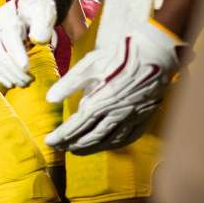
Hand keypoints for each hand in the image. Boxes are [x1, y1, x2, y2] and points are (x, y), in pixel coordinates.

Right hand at [0, 0, 59, 88]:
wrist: (26, 5)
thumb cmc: (37, 9)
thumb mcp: (44, 12)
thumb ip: (43, 25)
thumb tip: (39, 40)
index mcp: (8, 18)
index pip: (10, 37)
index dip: (17, 54)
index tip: (26, 68)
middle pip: (0, 53)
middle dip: (14, 70)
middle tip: (29, 81)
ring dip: (8, 75)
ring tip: (23, 83)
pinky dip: (0, 76)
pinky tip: (11, 83)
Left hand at [45, 20, 181, 154]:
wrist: (154, 52)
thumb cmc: (118, 56)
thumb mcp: (88, 66)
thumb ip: (68, 84)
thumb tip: (50, 99)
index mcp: (100, 102)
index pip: (76, 126)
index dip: (62, 136)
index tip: (49, 141)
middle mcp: (116, 114)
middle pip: (91, 137)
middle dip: (73, 144)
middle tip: (60, 148)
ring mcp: (133, 116)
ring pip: (109, 140)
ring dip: (92, 148)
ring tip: (77, 150)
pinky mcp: (145, 114)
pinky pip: (130, 136)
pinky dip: (115, 144)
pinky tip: (107, 144)